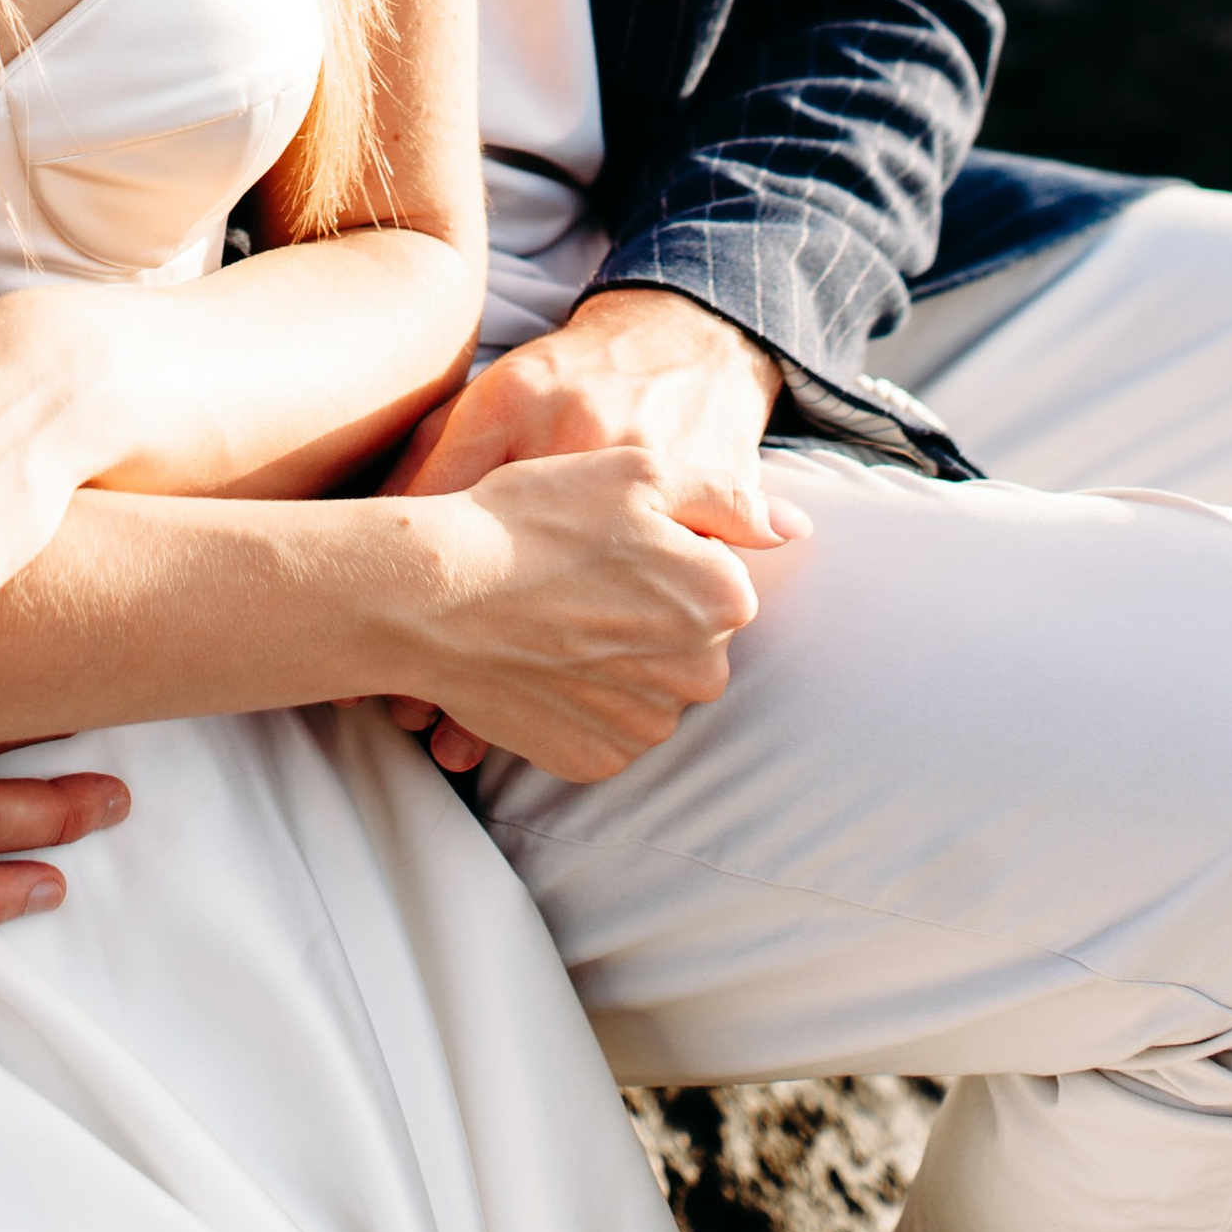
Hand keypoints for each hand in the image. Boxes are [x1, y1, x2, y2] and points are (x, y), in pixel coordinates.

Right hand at [379, 290, 803, 772]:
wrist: (435, 596)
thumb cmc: (535, 518)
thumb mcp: (637, 470)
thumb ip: (728, 496)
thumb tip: (795, 528)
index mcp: (722, 600)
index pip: (720, 577)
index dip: (666, 552)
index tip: (612, 540)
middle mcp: (700, 675)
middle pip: (692, 639)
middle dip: (649, 612)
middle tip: (579, 577)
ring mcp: (646, 726)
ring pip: (651, 685)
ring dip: (616, 658)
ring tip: (554, 615)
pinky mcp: (594, 760)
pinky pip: (607, 726)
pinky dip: (581, 700)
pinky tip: (542, 659)